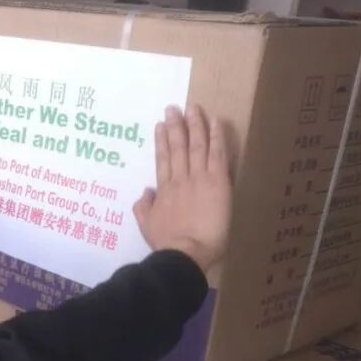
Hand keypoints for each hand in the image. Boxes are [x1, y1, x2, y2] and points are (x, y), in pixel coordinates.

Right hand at [133, 105, 231, 272]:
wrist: (185, 252)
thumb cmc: (166, 243)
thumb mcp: (146, 225)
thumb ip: (144, 207)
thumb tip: (146, 192)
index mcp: (163, 189)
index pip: (162, 159)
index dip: (161, 140)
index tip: (160, 125)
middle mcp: (180, 179)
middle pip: (177, 147)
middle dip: (176, 125)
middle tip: (174, 108)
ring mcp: (198, 178)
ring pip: (196, 145)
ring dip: (195, 125)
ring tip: (193, 108)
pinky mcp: (217, 182)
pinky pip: (217, 154)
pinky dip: (216, 137)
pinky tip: (215, 122)